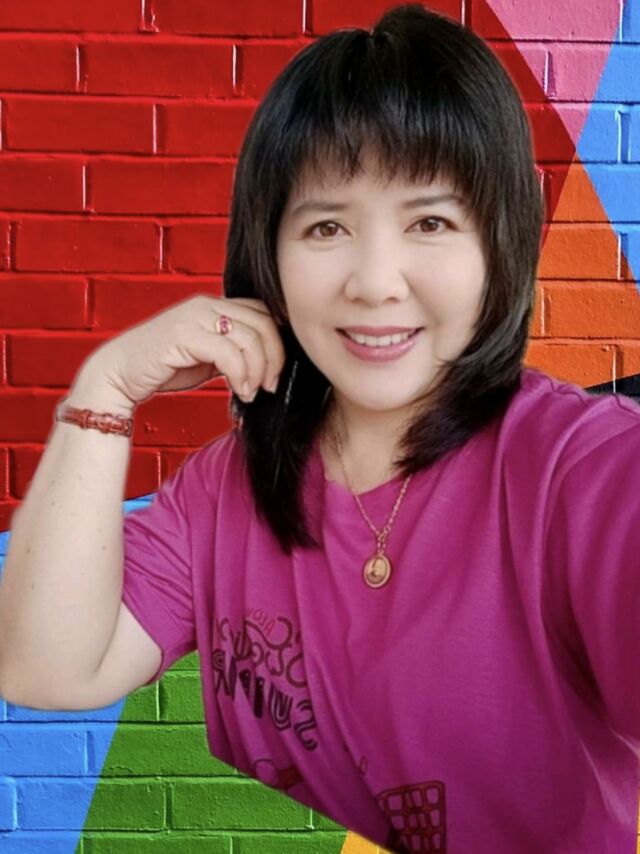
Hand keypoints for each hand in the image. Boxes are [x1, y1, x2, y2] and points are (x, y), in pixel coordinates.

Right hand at [83, 294, 286, 406]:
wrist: (118, 375)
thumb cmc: (161, 368)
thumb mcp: (207, 357)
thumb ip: (232, 352)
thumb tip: (265, 363)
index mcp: (213, 305)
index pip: (262, 313)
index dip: (277, 344)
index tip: (273, 375)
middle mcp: (206, 304)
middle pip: (263, 323)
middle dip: (274, 358)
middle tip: (269, 386)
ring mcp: (194, 317)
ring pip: (250, 337)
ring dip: (258, 370)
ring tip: (250, 392)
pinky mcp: (184, 334)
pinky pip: (228, 352)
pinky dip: (241, 375)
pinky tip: (239, 391)